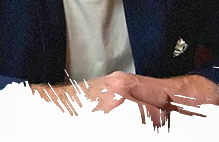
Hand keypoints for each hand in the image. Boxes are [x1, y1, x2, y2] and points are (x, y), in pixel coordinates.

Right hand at [2, 71, 176, 135]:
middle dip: (157, 125)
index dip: (162, 108)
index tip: (159, 114)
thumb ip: (131, 90)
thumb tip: (154, 102)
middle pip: (160, 117)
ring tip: (134, 133)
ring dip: (146, 136)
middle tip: (147, 128)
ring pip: (150, 134)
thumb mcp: (107, 84)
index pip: (161, 98)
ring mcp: (117, 119)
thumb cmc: (82, 99)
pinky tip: (125, 138)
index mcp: (123, 82)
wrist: (55, 112)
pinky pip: (136, 141)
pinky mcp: (111, 136)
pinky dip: (135, 140)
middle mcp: (123, 98)